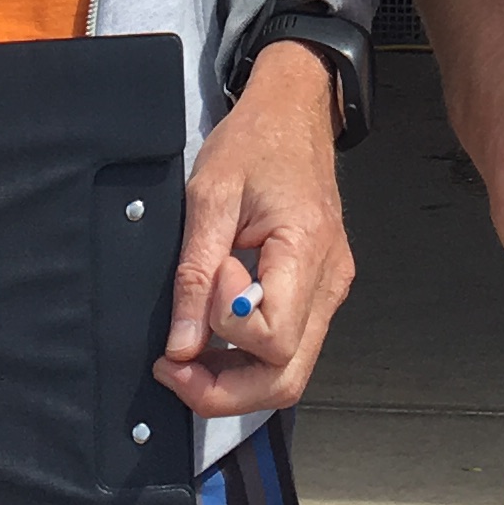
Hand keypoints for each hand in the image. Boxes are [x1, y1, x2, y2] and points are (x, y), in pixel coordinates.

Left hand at [153, 38, 355, 416]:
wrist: (294, 114)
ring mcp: (329, 290)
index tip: (206, 281)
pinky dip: (249, 357)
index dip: (227, 326)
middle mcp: (329, 281)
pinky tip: (215, 338)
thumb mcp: (209, 196)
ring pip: (290, 372)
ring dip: (235, 380)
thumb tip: (180, 346)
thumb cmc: (256, 142)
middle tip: (174, 369)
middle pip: (286, 377)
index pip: (274, 337)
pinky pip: (291, 346)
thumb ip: (194, 274)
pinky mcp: (320, 291)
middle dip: (224, 390)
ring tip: (188, 355)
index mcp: (306, 250)